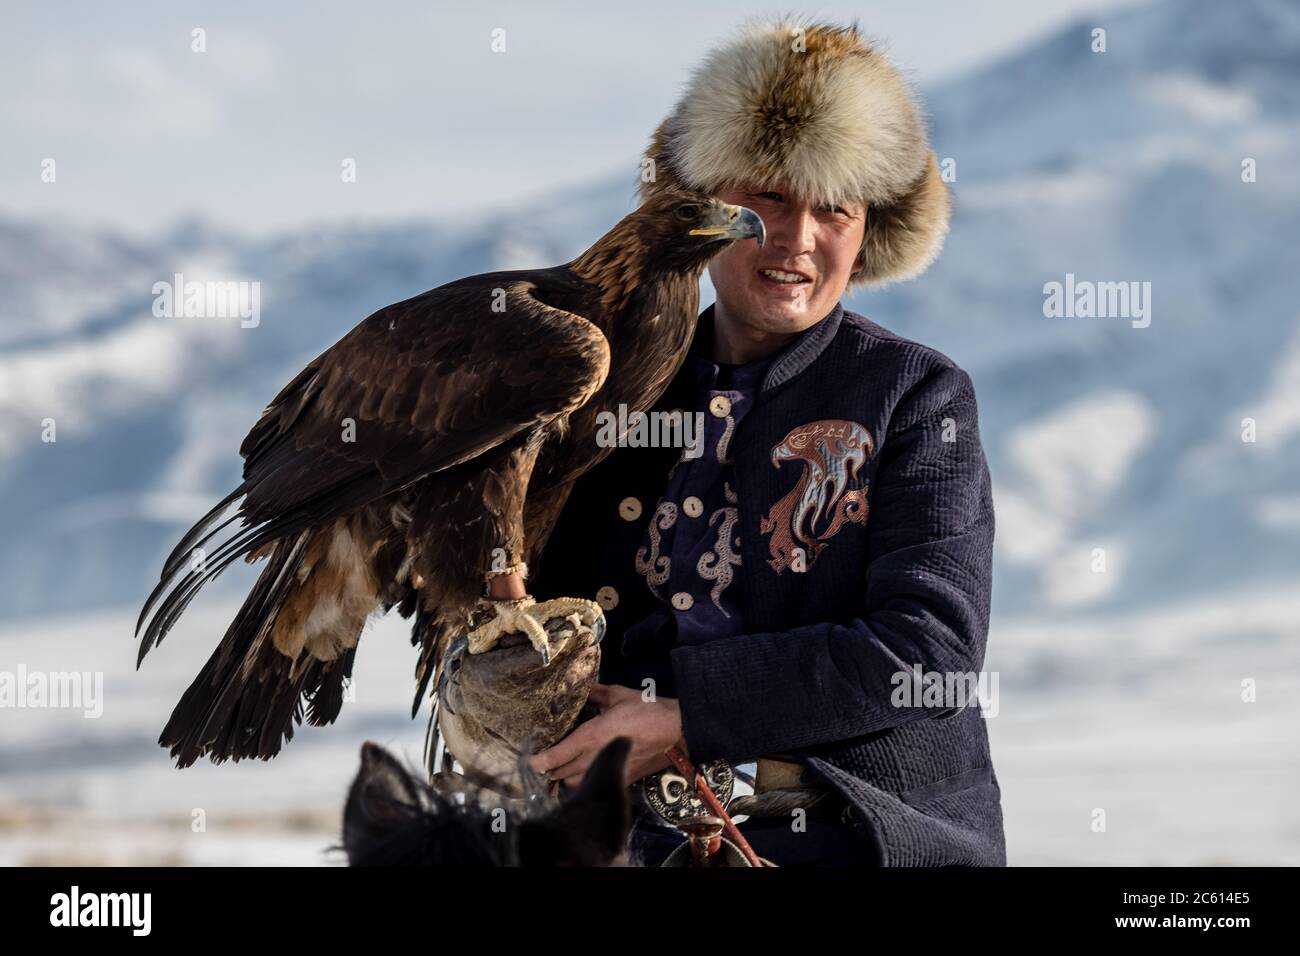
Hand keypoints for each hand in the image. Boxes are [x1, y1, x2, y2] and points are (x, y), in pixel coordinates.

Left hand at [529, 682, 688, 788]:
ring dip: (565, 777)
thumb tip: (579, 687)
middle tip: (542, 759)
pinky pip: (594, 785)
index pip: (560, 754)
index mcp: (593, 735)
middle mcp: (597, 756)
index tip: (529, 761)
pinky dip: (583, 782)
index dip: (541, 761)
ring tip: (560, 766)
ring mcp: (609, 770)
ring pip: (576, 783)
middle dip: (550, 769)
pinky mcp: (621, 778)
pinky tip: (582, 771)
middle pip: (563, 773)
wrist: (676, 732)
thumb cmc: (648, 710)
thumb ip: (594, 694)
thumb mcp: (618, 695)